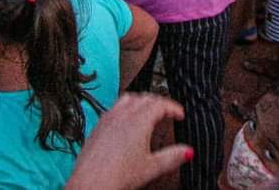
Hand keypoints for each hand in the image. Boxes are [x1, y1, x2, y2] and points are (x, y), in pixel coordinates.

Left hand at [65, 93, 190, 189]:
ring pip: (128, 98)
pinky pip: (114, 107)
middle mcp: (123, 114)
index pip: (161, 103)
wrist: (90, 183)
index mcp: (139, 120)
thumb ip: (172, 157)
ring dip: (141, 101)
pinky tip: (126, 122)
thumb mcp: (152, 167)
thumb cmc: (117, 175)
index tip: (179, 114)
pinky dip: (126, 108)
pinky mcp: (98, 125)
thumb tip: (188, 151)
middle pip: (145, 97)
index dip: (173, 107)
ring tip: (148, 112)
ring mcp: (108, 118)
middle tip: (167, 113)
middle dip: (159, 102)